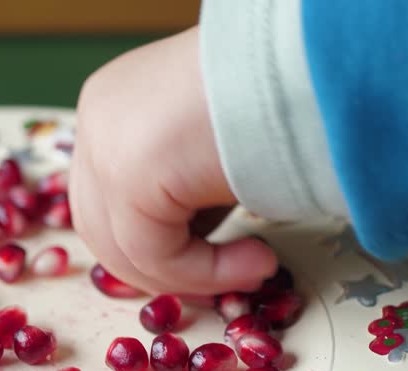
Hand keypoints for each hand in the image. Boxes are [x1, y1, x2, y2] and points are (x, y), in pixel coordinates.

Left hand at [69, 26, 277, 296]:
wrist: (309, 55)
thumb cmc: (279, 89)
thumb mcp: (210, 142)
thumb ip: (183, 183)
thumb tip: (194, 235)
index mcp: (112, 105)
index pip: (106, 199)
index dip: (156, 243)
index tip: (213, 261)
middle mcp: (98, 120)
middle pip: (103, 229)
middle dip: (164, 267)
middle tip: (226, 277)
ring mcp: (105, 145)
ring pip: (124, 249)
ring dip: (190, 276)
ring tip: (254, 267)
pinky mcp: (128, 173)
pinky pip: (154, 254)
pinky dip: (205, 274)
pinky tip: (257, 261)